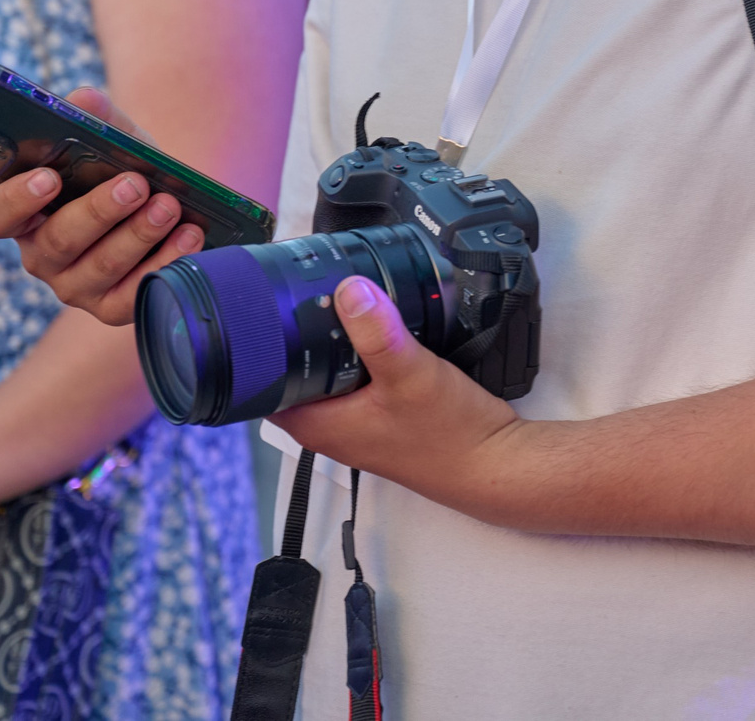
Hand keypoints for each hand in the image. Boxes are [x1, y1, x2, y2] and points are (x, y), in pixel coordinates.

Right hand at [0, 86, 205, 325]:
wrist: (165, 201)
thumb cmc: (122, 168)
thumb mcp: (111, 138)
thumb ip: (94, 116)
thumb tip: (84, 100)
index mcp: (23, 212)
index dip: (14, 200)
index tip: (47, 177)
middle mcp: (40, 254)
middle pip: (56, 242)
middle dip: (99, 211)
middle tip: (135, 184)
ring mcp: (74, 286)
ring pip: (100, 268)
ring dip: (139, 234)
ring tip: (169, 206)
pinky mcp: (111, 308)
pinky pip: (134, 295)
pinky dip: (166, 263)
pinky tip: (189, 236)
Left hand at [270, 277, 529, 522]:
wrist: (496, 463)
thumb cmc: (450, 436)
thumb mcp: (409, 373)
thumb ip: (377, 333)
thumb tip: (349, 290)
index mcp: (321, 426)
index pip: (264, 389)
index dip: (258, 351)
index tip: (264, 311)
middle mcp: (334, 428)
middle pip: (295, 377)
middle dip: (296, 338)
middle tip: (302, 293)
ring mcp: (360, 424)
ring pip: (329, 377)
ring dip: (332, 346)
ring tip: (338, 303)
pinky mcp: (386, 417)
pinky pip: (359, 381)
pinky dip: (361, 355)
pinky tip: (378, 330)